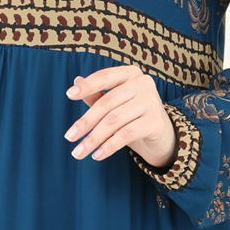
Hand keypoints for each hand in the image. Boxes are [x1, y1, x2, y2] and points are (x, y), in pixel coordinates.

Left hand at [63, 65, 179, 168]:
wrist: (160, 133)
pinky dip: (109, 146)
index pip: (105, 77)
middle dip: (85, 122)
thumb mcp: (114, 103)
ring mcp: (151, 101)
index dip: (87, 86)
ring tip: (79, 152)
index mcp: (130, 73)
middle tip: (69, 137)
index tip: (69, 95)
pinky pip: (126, 134)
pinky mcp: (155, 122)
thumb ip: (96, 94)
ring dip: (93, 138)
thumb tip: (76, 81)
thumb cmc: (132, 114)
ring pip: (114, 120)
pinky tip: (97, 155)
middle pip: (107, 103)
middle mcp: (143, 83)